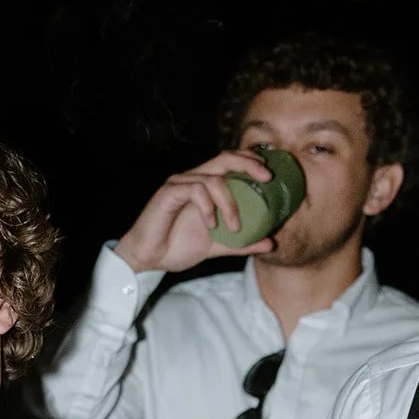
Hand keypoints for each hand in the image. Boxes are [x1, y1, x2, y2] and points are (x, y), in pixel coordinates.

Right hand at [114, 150, 276, 275]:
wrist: (148, 259)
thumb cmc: (176, 248)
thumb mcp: (217, 247)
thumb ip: (241, 243)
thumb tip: (270, 243)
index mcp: (204, 186)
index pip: (230, 163)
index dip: (250, 162)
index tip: (270, 175)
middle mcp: (193, 179)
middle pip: (225, 158)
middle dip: (249, 164)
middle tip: (267, 178)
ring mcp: (180, 184)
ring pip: (213, 178)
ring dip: (230, 202)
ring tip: (234, 226)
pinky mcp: (169, 193)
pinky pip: (196, 190)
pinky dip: (208, 206)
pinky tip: (211, 224)